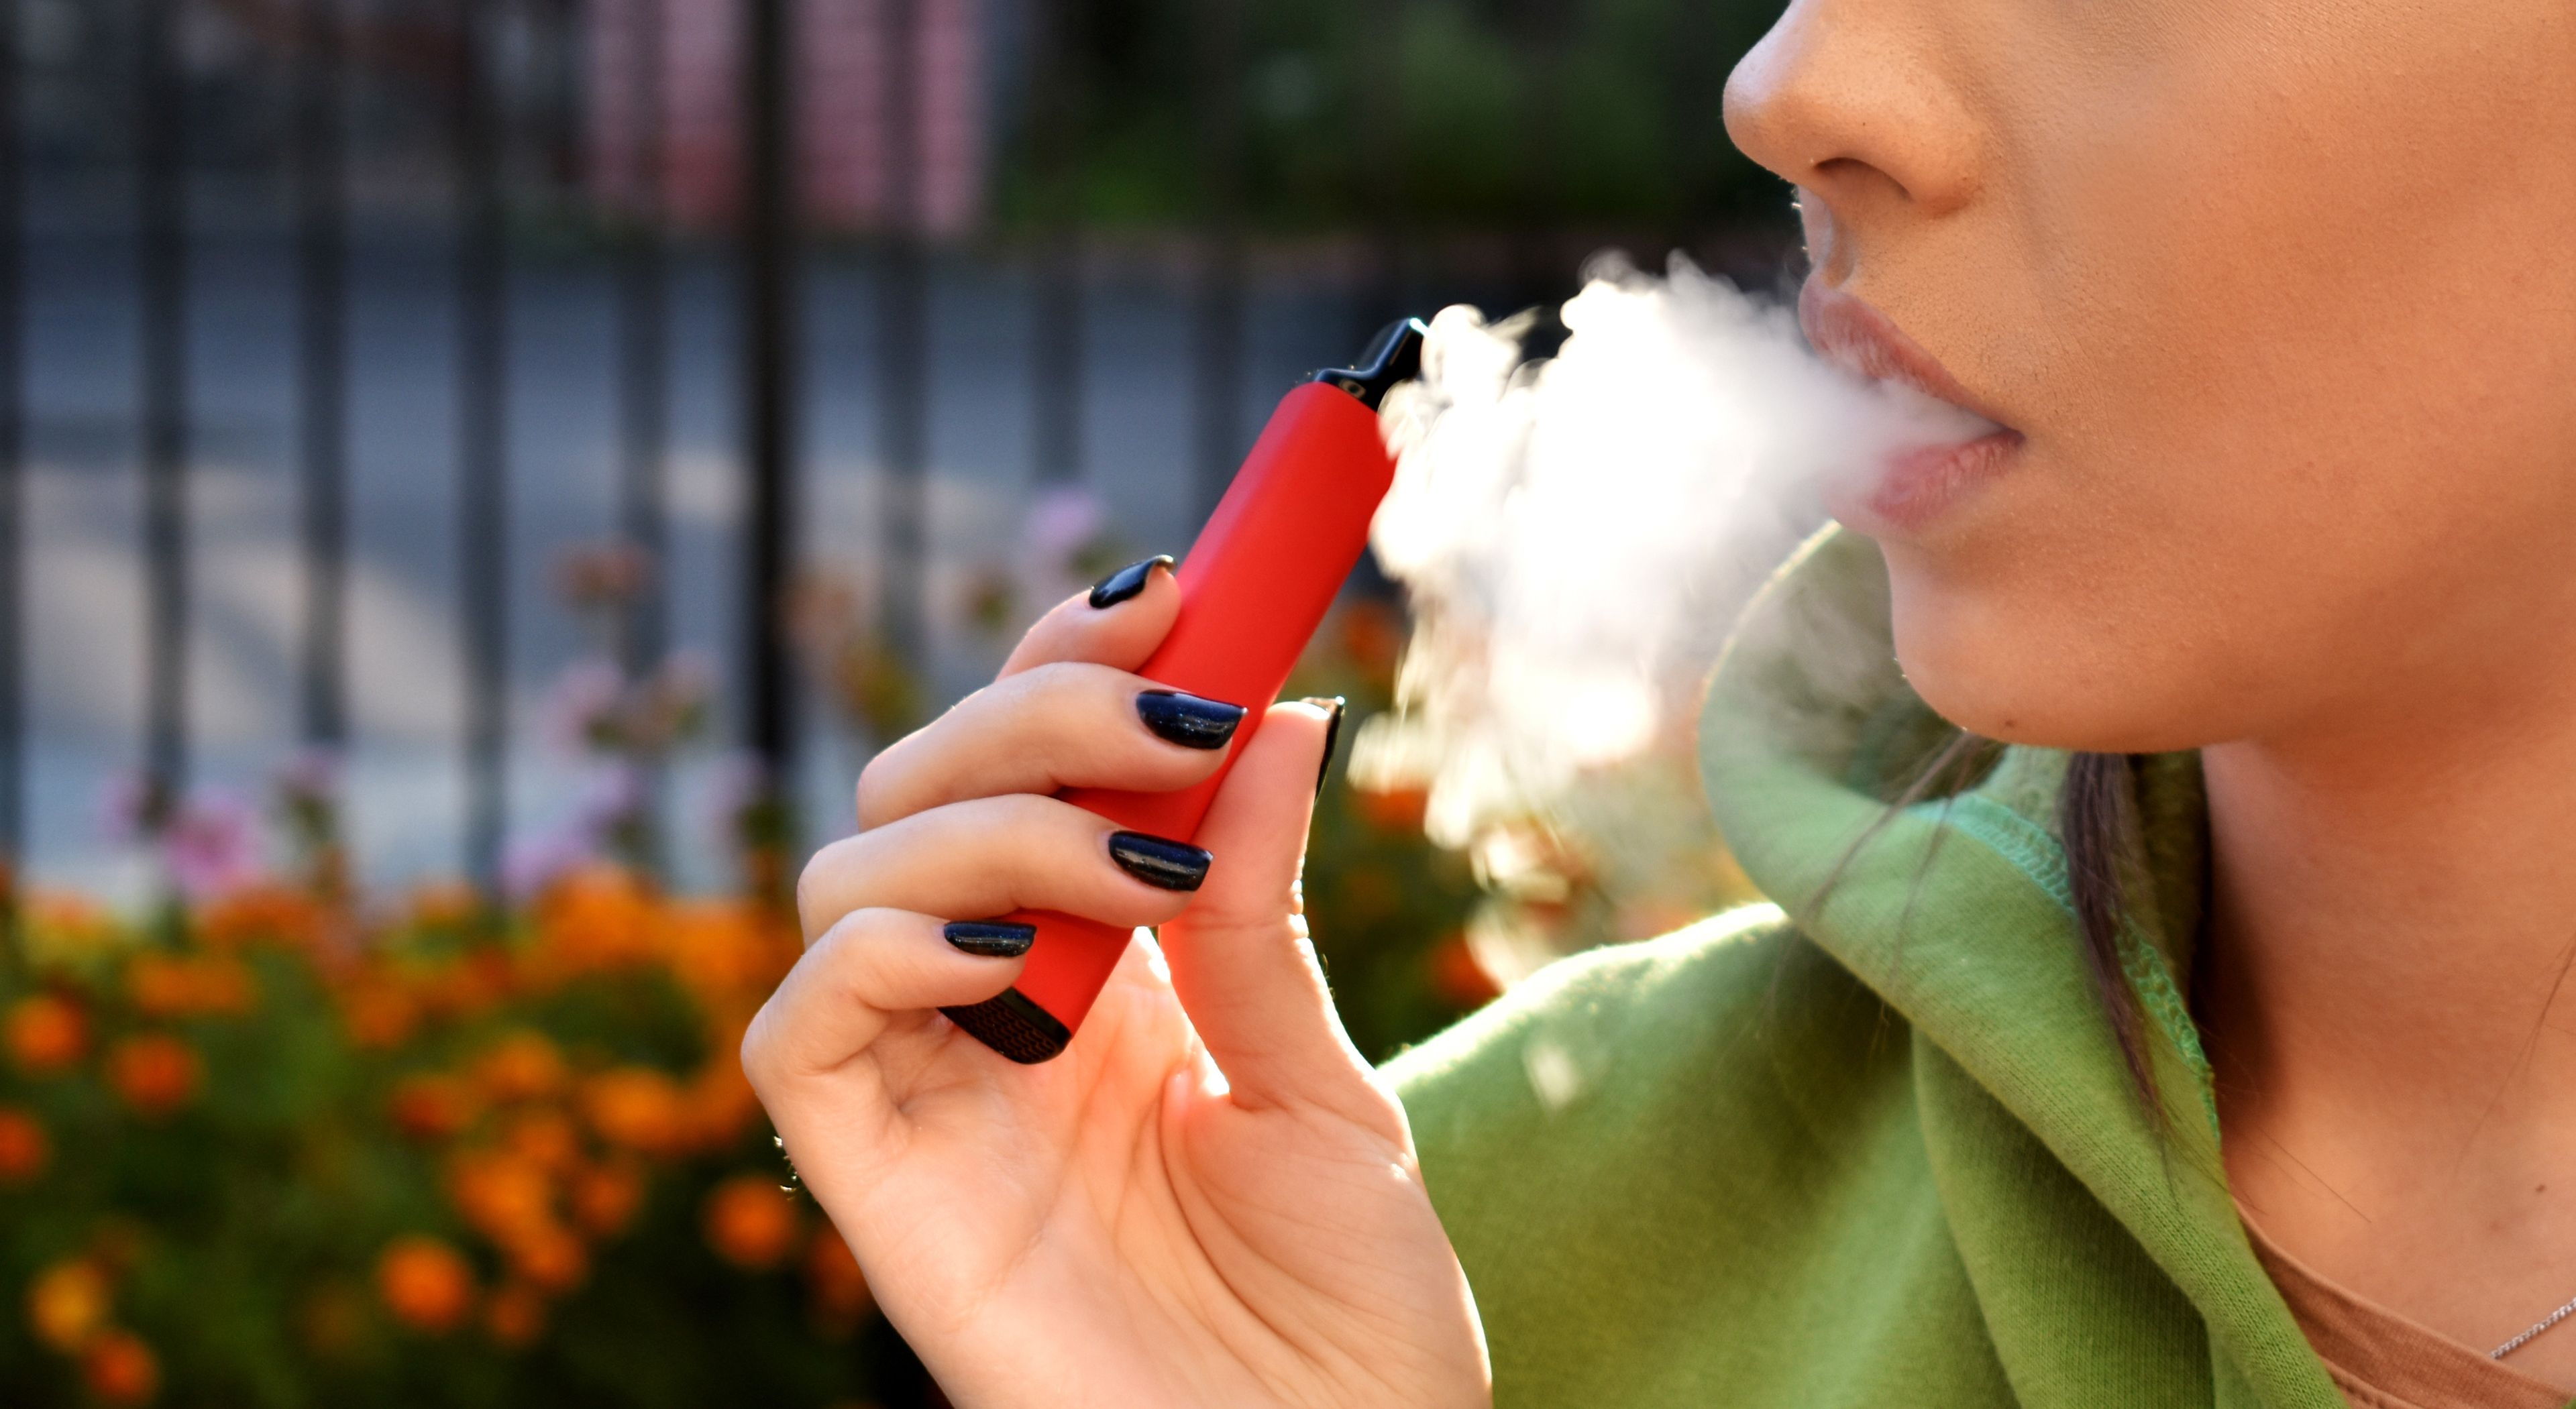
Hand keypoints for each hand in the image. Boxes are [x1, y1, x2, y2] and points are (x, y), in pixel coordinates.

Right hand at [742, 560, 1489, 1408]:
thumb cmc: (1347, 1328)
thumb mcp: (1320, 1085)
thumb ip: (1259, 911)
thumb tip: (1272, 711)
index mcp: (1103, 976)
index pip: (1032, 765)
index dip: (1076, 662)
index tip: (1182, 585)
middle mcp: (997, 1015)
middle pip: (921, 784)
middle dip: (1041, 710)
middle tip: (1176, 709)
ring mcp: (930, 1096)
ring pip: (847, 870)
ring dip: (992, 816)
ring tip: (1143, 867)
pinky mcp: (878, 1190)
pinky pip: (799, 1032)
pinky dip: (884, 948)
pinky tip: (1017, 953)